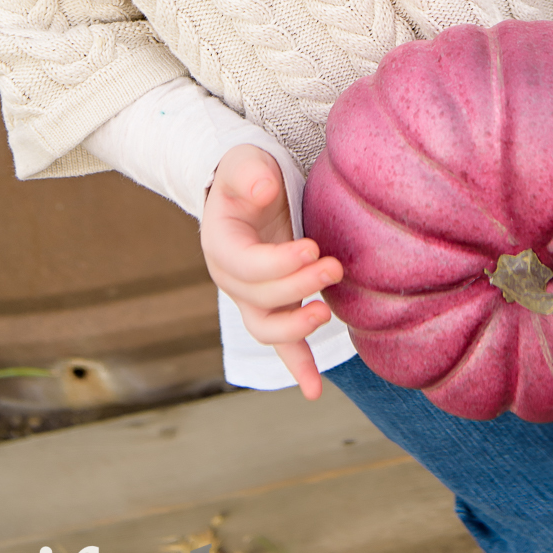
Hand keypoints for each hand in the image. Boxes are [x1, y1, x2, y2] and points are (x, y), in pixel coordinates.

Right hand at [200, 144, 343, 400]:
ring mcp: (250, 299)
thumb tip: (263, 187)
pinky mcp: (273, 308)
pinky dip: (298, 367)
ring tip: (326, 310)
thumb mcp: (244, 161)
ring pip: (267, 327)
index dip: (278, 263)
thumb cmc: (247, 174)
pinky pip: (282, 346)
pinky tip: (314, 390)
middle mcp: (230, 279)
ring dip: (297, 327)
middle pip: (260, 297)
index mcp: (219, 244)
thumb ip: (249, 172)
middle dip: (298, 285)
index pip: (246, 264)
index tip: (312, 248)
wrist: (251, 190)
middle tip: (334, 265)